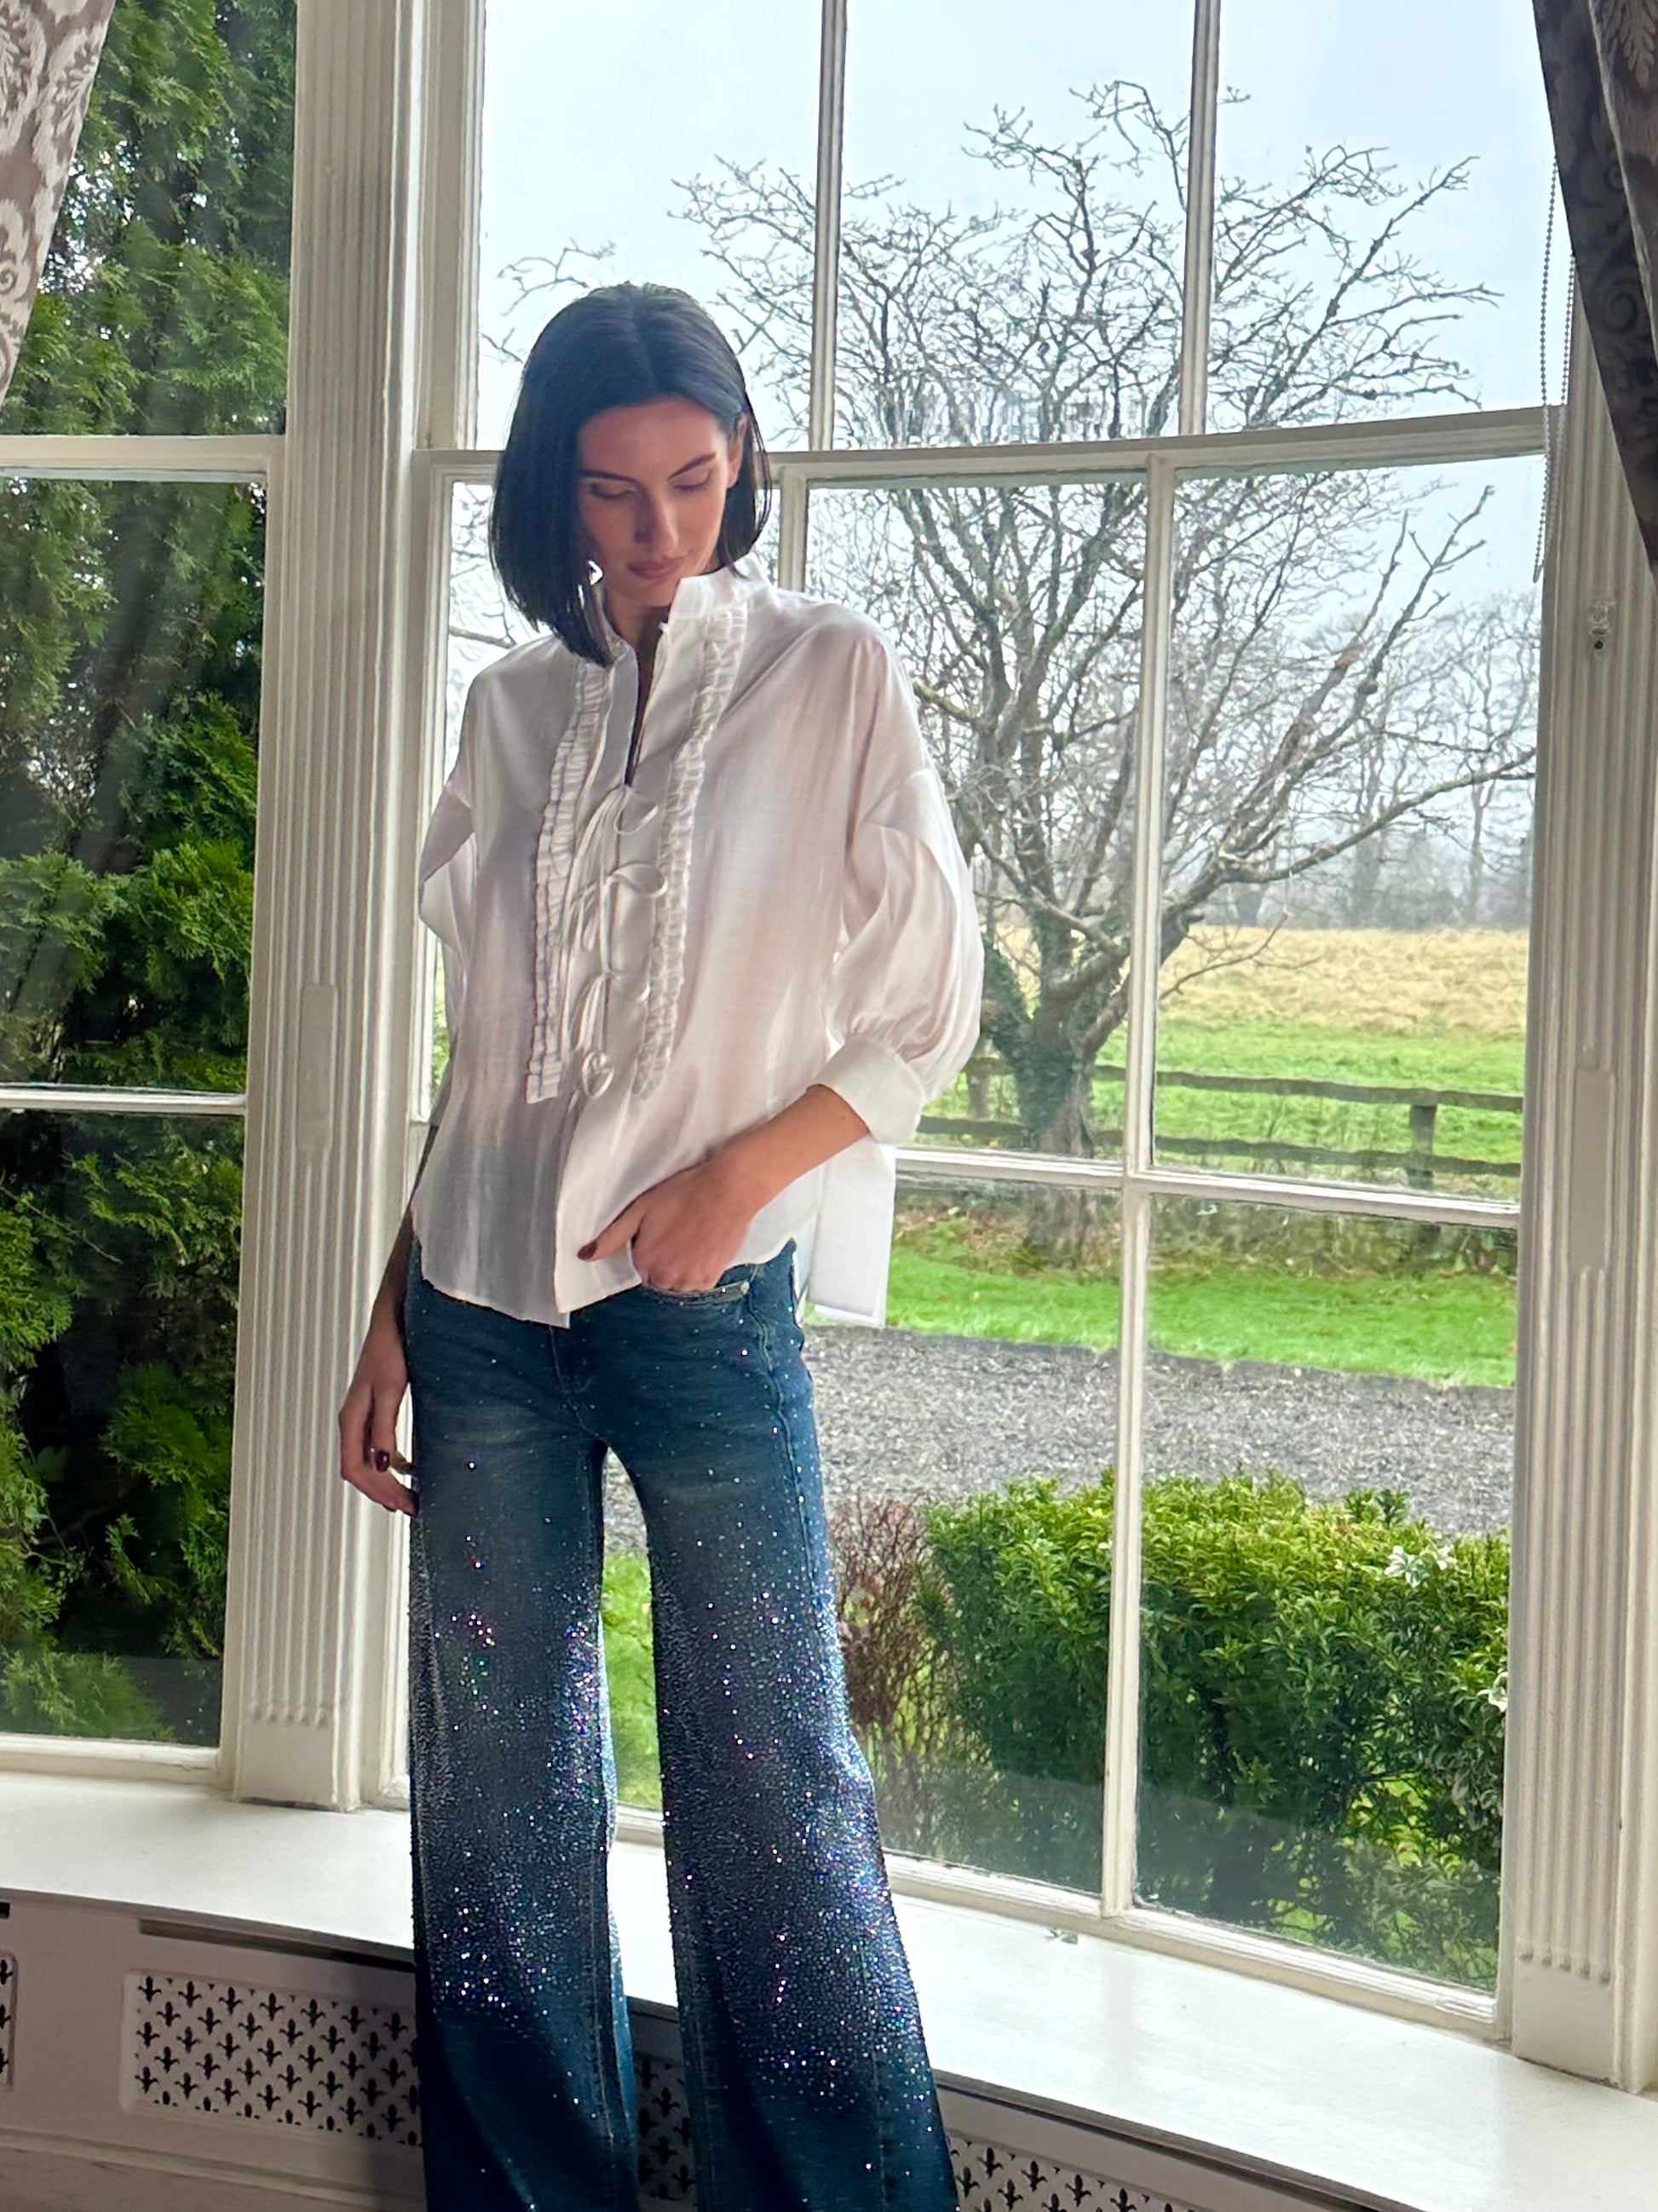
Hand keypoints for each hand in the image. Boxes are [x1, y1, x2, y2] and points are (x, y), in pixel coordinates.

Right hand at [338, 1308, 415, 1514]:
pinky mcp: (374, 1410)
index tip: (401, 1505)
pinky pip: (376, 1447)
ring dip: (386, 1482)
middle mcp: (352, 1421)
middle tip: (412, 1508)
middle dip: (384, 1493)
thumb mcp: (391, 1390)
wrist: (393, 1321)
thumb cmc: (391, 1350)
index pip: (355, 1469)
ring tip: (409, 1497)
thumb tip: (382, 1465)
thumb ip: (384, 1427)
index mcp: (350, 1419)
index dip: (377, 1492)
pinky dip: (391, 1464)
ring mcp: (362, 1417)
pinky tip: (410, 1468)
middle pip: (360, 1470)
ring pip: (367, 1461)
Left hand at [580, 1151, 758, 1291]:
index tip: (661, 1228)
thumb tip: (584, 1256)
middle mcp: (666, 1278)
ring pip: (678, 1281)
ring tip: (692, 1236)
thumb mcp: (639, 1209)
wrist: (727, 1191)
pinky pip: (698, 1281)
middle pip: (658, 1275)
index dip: (650, 1245)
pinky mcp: (712, 1278)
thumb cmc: (684, 1194)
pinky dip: (699, 1268)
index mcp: (645, 1262)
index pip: (640, 1263)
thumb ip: (611, 1237)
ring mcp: (691, 1280)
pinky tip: (704, 1245)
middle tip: (678, 1231)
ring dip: (682, 1266)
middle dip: (664, 1259)